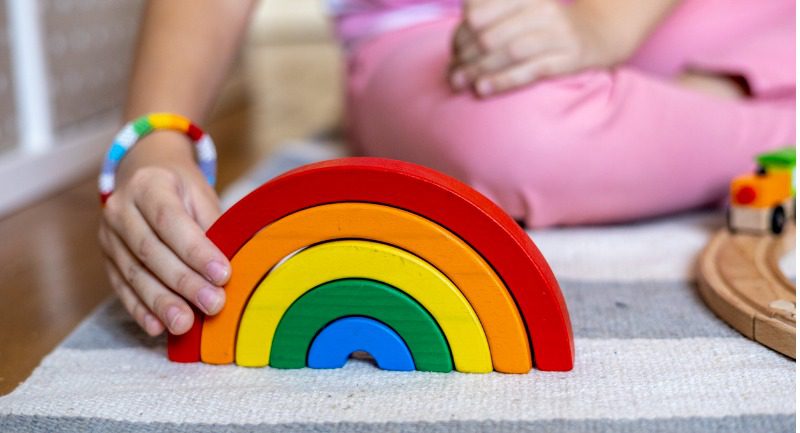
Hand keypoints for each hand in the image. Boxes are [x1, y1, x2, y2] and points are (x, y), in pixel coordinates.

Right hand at [98, 133, 229, 336]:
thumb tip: (231, 270)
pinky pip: (122, 288)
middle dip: (184, 282)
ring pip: (134, 274)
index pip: (170, 220)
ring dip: (161, 302)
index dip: (197, 250)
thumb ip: (212, 227)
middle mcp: (120, 209)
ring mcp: (108, 237)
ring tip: (185, 324)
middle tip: (213, 304)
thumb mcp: (200, 196)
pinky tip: (158, 327)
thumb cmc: (181, 190)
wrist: (144, 176)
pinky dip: (141, 310)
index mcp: (148, 184)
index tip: (223, 274)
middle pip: (151, 251)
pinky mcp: (106, 260)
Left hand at [449, 0, 624, 95]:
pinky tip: (483, 89)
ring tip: (461, 84)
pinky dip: (503, 80)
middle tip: (453, 75)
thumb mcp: (521, 11)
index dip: (459, 35)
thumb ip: (491, 19)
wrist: (599, 34)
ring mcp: (557, 34)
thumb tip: (454, 48)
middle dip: (466, 58)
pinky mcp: (568, 58)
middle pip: (490, 36)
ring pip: (508, 53)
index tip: (452, 54)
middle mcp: (541, 10)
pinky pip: (530, 70)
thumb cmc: (546, 28)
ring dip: (479, 71)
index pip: (478, 13)